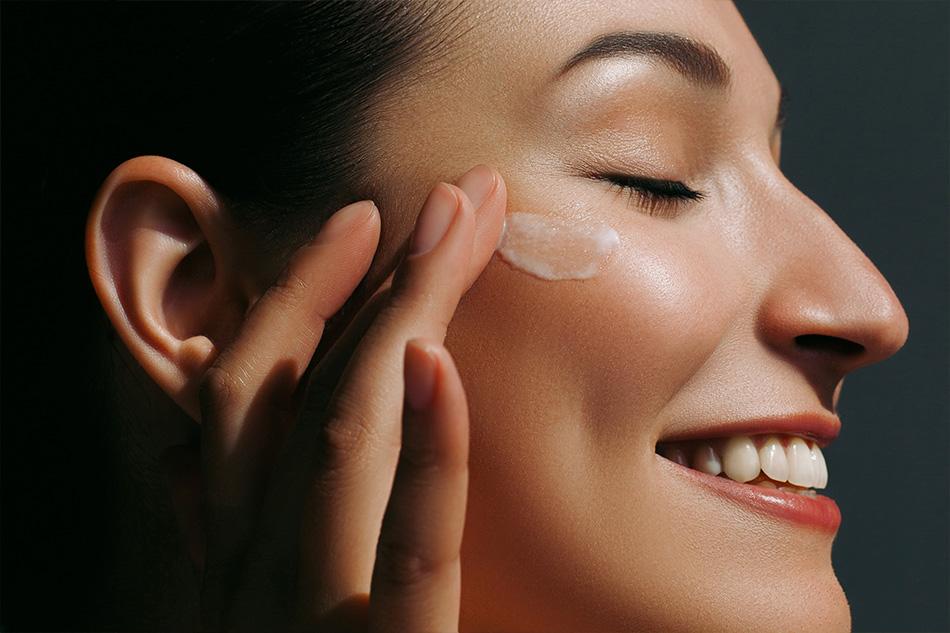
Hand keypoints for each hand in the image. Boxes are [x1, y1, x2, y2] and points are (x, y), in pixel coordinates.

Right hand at [191, 164, 506, 631]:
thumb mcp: (250, 606)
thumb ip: (224, 534)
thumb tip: (180, 456)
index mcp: (228, 554)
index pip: (245, 399)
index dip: (299, 297)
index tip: (362, 223)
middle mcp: (249, 574)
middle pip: (298, 392)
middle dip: (370, 279)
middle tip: (450, 197)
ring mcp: (302, 616)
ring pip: (341, 440)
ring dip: (399, 316)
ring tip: (457, 230)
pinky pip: (411, 554)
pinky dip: (426, 454)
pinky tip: (438, 362)